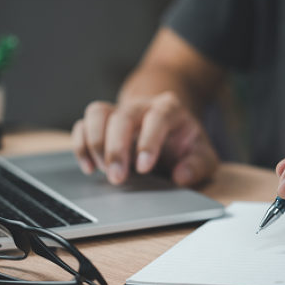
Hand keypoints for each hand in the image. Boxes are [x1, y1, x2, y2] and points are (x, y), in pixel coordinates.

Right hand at [71, 91, 218, 185]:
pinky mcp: (102, 122)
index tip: (143, 167)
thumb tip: (181, 176)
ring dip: (95, 142)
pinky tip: (89, 167)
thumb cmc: (186, 142)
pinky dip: (81, 145)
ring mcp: (119, 110)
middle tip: (117, 178)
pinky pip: (83, 124)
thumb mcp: (203, 154)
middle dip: (116, 148)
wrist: (170, 125)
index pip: (158, 118)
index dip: (148, 141)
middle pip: (123, 116)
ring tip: (102, 170)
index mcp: (170, 109)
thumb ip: (197, 165)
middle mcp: (142, 105)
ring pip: (97, 112)